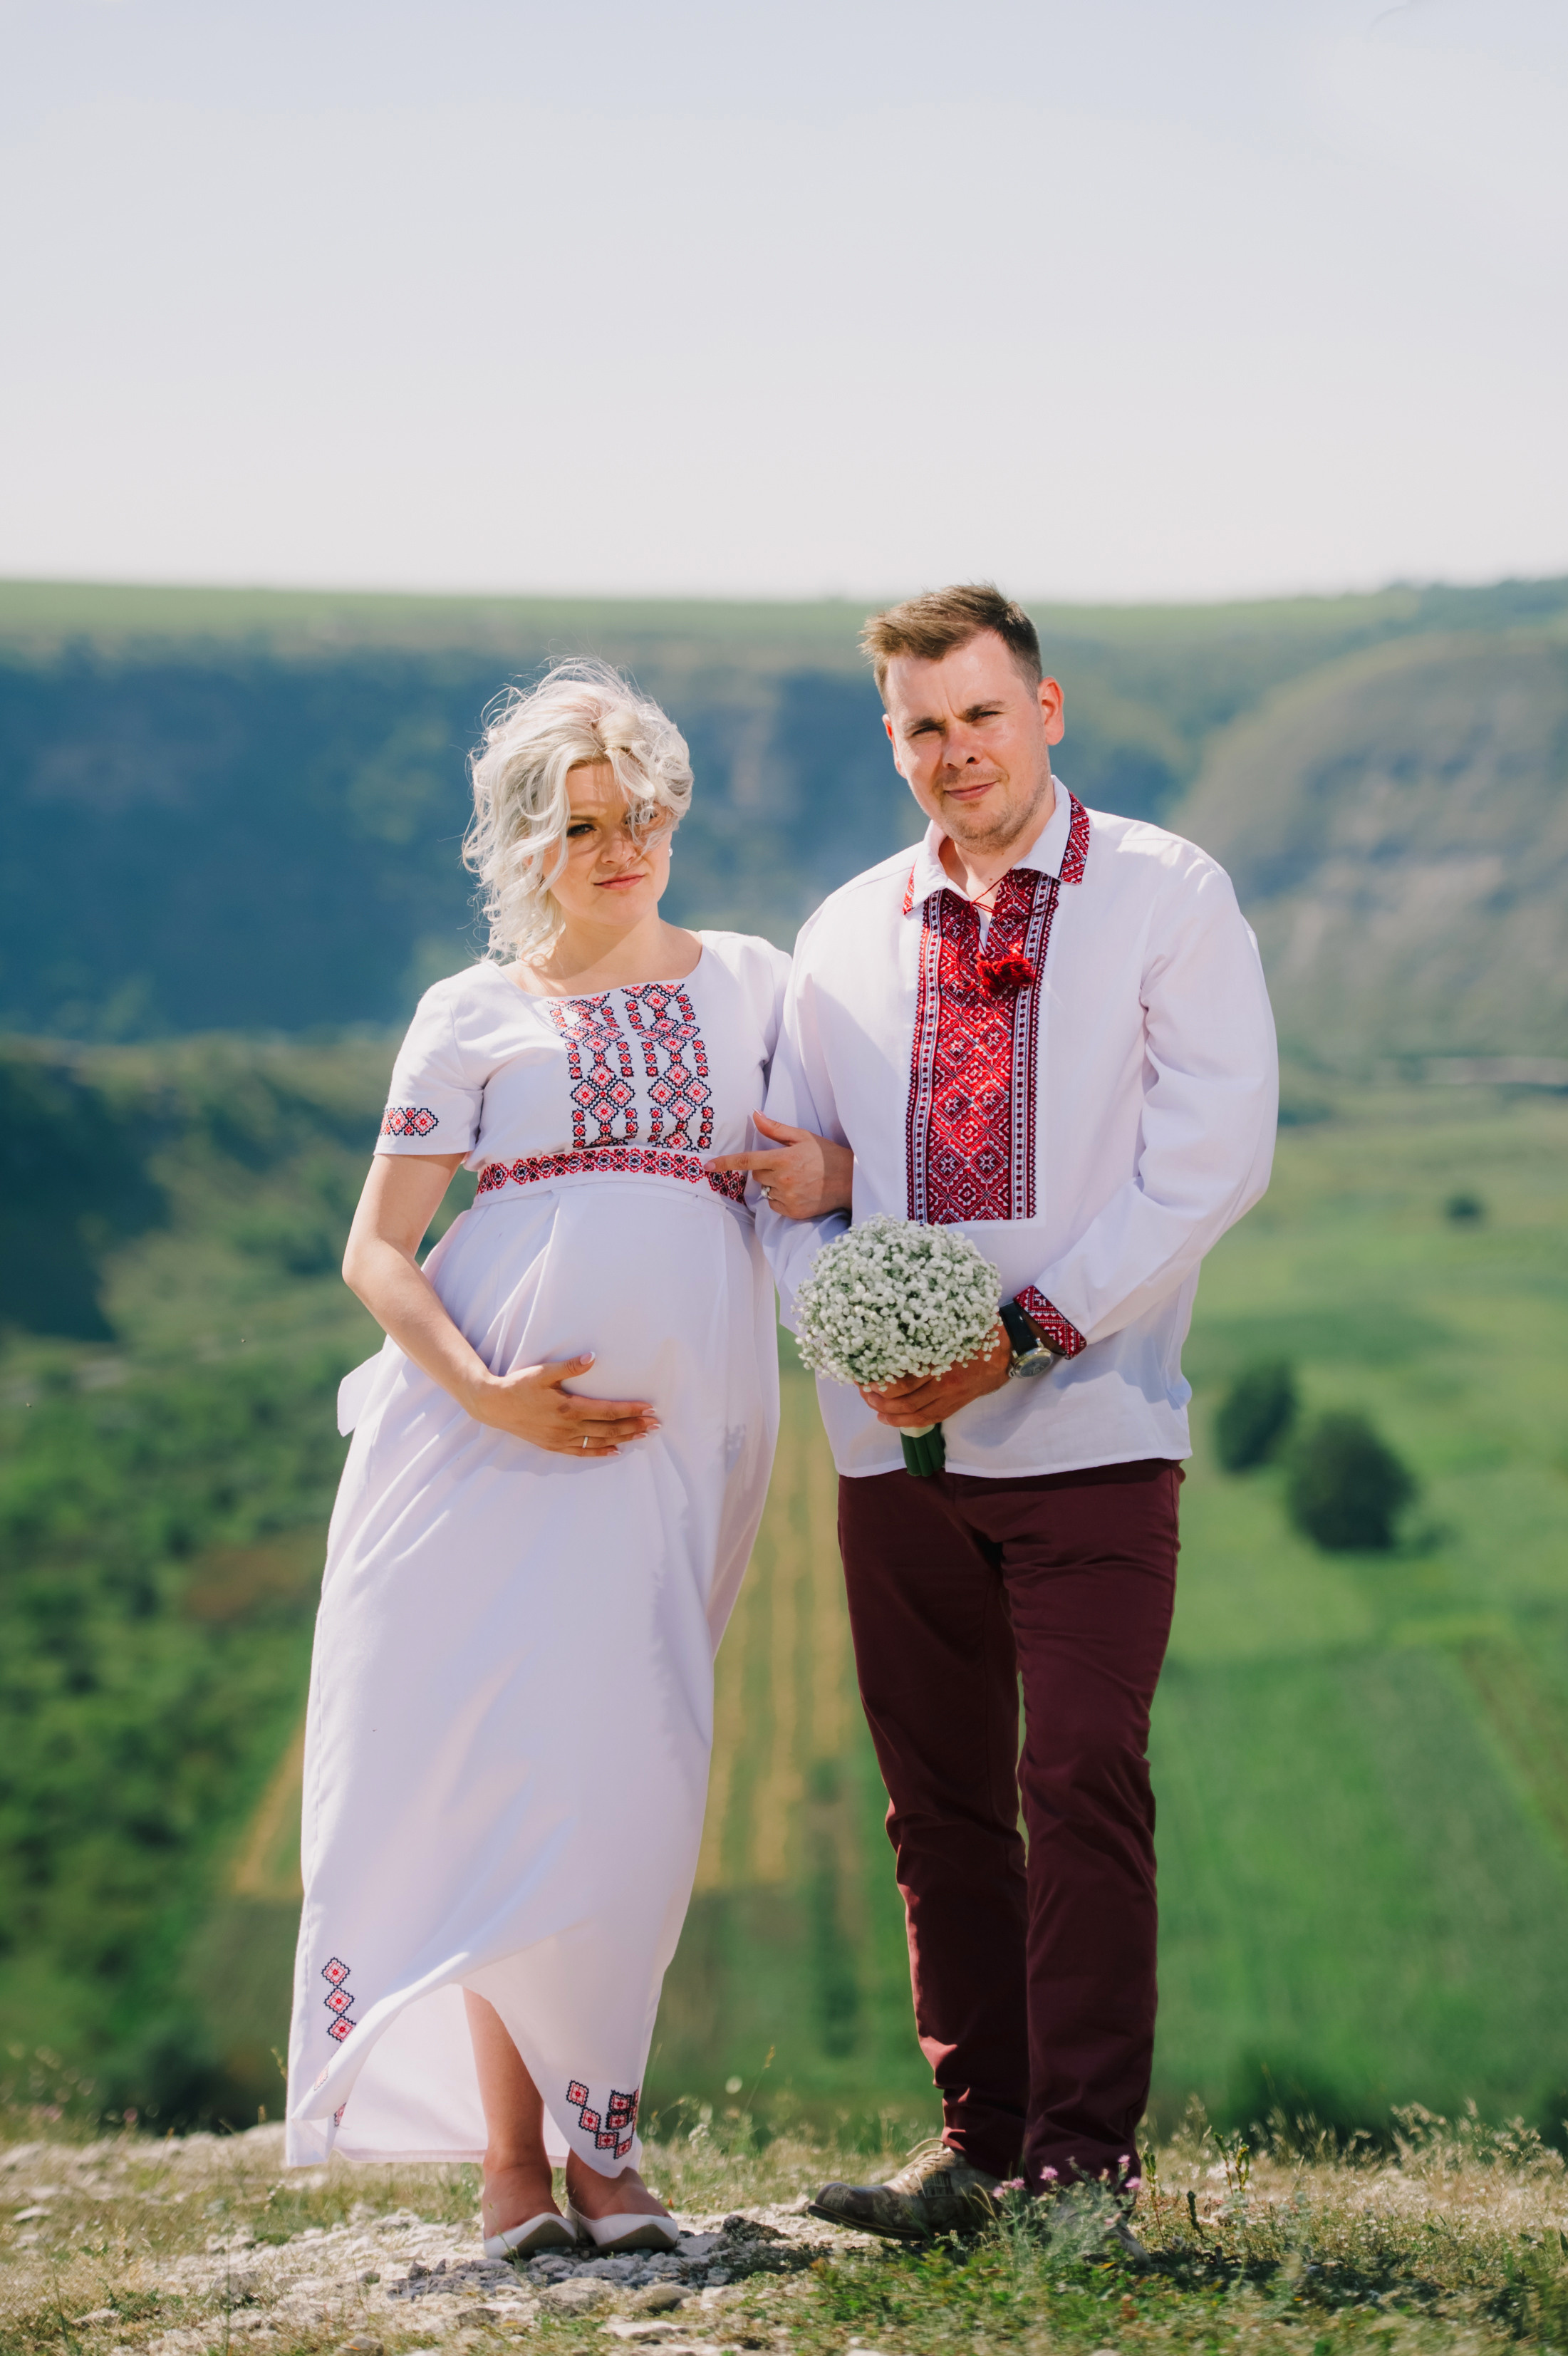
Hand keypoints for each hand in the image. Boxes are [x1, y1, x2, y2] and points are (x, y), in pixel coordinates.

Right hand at [465, 1354, 657, 1456]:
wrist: (493, 1406)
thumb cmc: (518, 1385)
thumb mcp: (542, 1372)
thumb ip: (569, 1366)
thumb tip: (592, 1357)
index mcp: (568, 1407)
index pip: (607, 1411)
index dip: (630, 1410)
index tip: (649, 1408)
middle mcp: (567, 1427)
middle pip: (609, 1429)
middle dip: (634, 1426)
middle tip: (656, 1425)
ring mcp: (560, 1439)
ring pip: (599, 1442)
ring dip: (623, 1439)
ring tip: (643, 1436)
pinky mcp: (553, 1446)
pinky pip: (582, 1453)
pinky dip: (600, 1452)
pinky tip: (616, 1451)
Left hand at [707, 1112, 853, 1219]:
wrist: (851, 1180)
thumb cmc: (827, 1155)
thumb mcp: (803, 1137)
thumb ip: (775, 1129)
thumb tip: (754, 1115)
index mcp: (782, 1159)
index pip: (746, 1161)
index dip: (724, 1163)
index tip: (707, 1167)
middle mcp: (782, 1180)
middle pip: (757, 1175)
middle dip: (766, 1169)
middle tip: (788, 1165)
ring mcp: (788, 1198)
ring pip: (765, 1191)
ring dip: (774, 1185)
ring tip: (797, 1180)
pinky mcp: (793, 1212)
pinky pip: (775, 1206)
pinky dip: (781, 1200)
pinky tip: (799, 1192)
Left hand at [860, 1323, 1011, 1427]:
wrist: (1010, 1349)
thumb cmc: (980, 1331)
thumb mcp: (953, 1325)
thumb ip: (929, 1331)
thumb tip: (896, 1327)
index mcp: (942, 1361)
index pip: (904, 1381)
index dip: (881, 1384)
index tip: (865, 1376)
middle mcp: (944, 1383)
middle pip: (904, 1400)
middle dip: (879, 1400)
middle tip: (863, 1392)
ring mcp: (951, 1397)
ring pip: (914, 1413)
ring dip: (889, 1413)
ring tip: (872, 1406)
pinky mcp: (956, 1405)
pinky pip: (928, 1419)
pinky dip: (906, 1422)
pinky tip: (889, 1419)